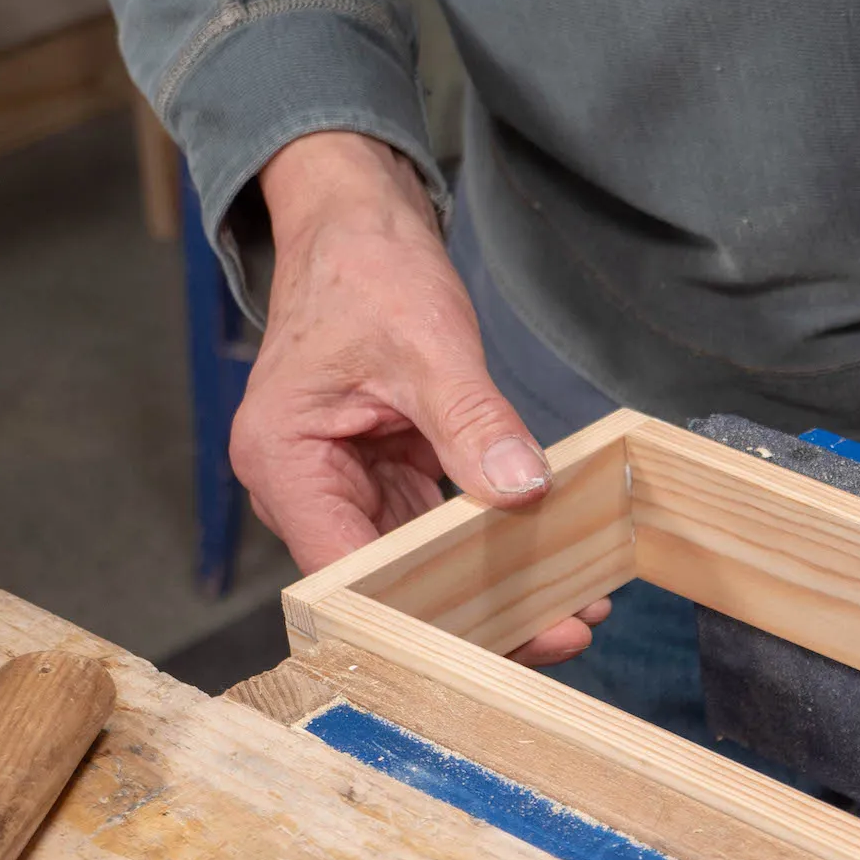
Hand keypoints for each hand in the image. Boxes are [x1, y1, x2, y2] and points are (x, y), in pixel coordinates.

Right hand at [235, 131, 607, 664]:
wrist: (359, 225)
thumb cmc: (366, 270)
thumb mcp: (428, 343)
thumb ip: (473, 420)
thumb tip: (522, 488)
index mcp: (283, 462)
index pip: (347, 572)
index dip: (421, 614)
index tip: (499, 633)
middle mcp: (302, 486)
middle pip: (386, 583)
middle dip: (473, 614)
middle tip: (565, 632)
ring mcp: (342, 484)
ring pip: (417, 566)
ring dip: (489, 589)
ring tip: (576, 613)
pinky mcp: (382, 475)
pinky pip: (436, 530)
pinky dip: (489, 547)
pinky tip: (552, 566)